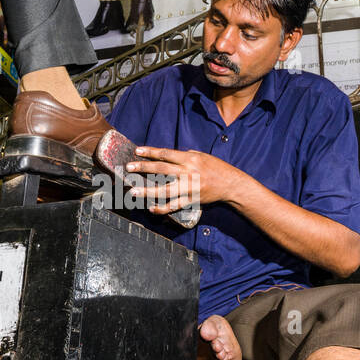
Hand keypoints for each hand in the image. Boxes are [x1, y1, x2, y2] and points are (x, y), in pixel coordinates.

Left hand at [125, 146, 250, 214]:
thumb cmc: (215, 168)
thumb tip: (169, 156)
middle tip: (128, 167)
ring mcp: (188, 187)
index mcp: (189, 159)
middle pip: (161, 169)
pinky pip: (173, 205)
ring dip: (147, 191)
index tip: (137, 151)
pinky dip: (162, 208)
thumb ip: (185, 156)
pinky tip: (151, 208)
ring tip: (133, 192)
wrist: (230, 184)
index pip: (166, 154)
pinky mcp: (191, 199)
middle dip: (143, 168)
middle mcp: (187, 172)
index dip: (150, 152)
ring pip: (164, 190)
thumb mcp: (201, 156)